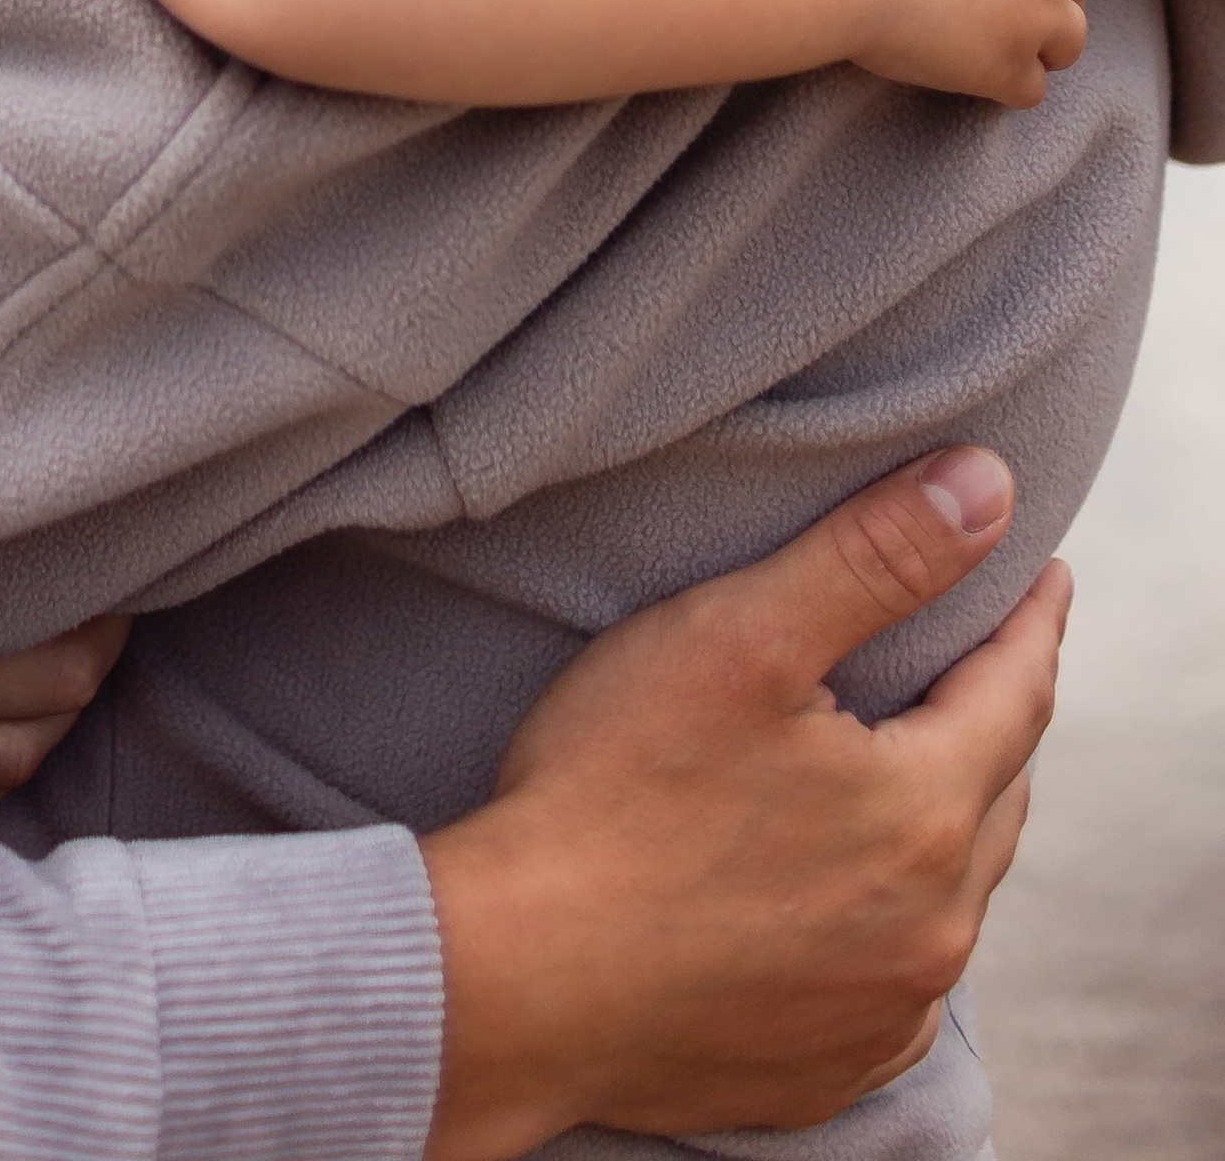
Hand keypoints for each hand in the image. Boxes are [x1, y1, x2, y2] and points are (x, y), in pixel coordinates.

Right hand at [423, 445, 1065, 1157]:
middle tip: (980, 658)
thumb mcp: (739, 637)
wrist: (512, 982)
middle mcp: (930, 931)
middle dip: (995, 717)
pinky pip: (900, 982)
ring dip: (950, 821)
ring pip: (955, 894)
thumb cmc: (611, 793)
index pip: (1018, 692)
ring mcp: (881, 1013)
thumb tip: (990, 486)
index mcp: (925, 817)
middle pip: (998, 794)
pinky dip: (897, 922)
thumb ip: (874, 555)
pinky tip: (859, 899)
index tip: (1042, 571)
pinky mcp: (825, 1069)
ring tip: (922, 764)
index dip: (1029, 619)